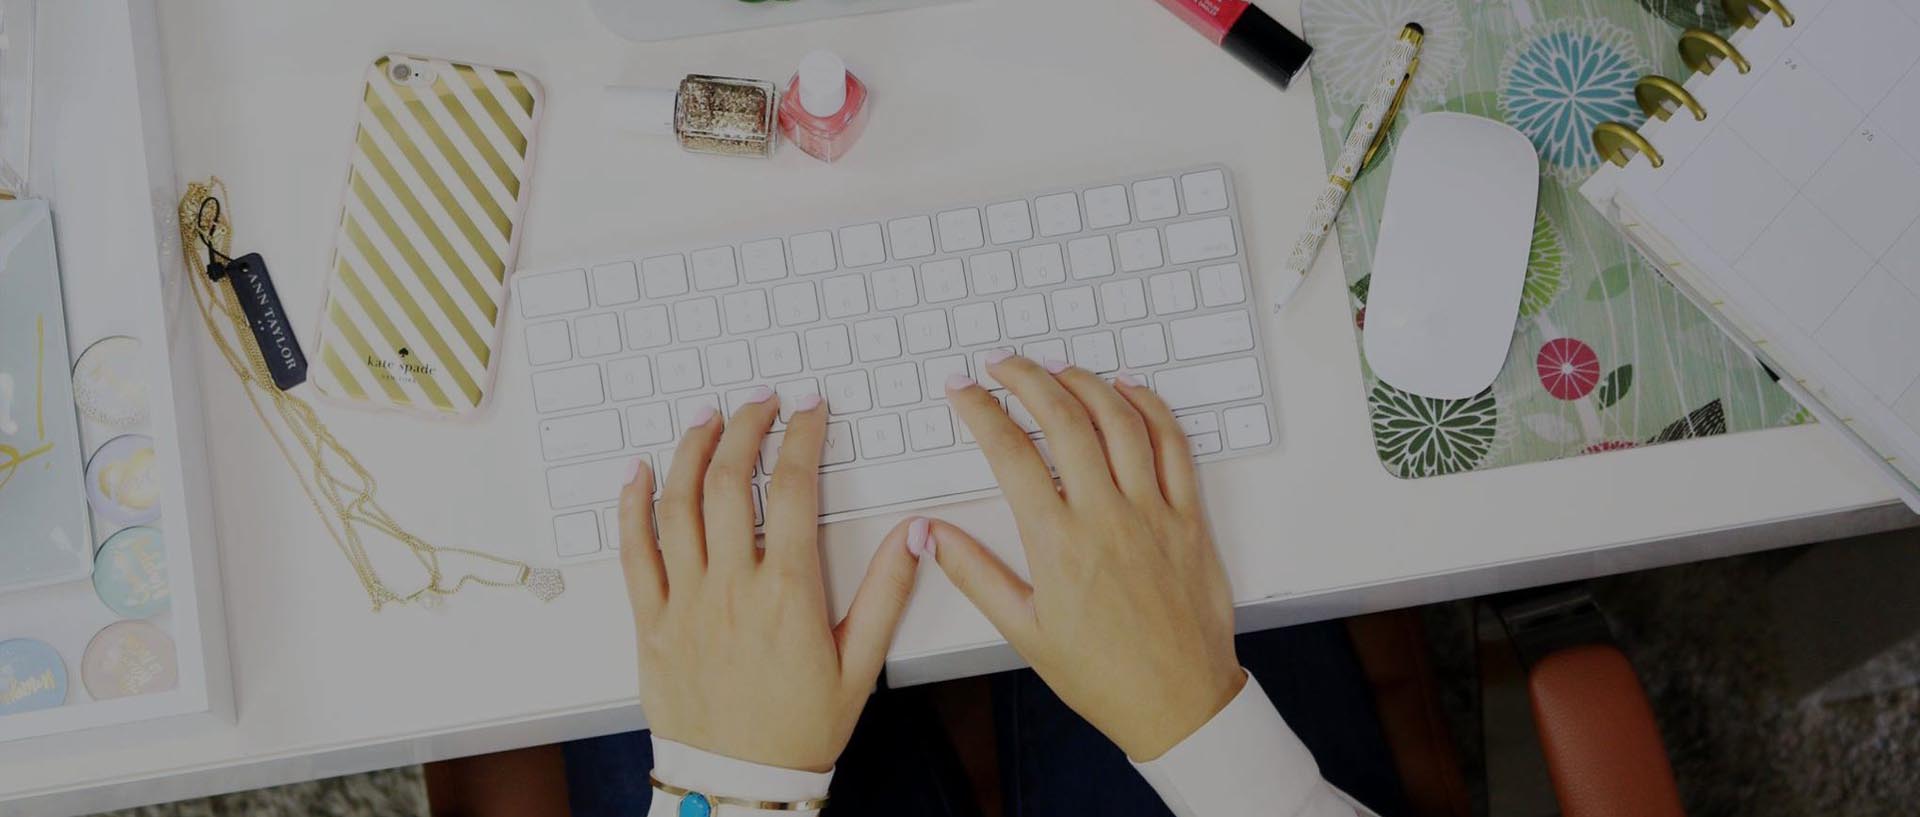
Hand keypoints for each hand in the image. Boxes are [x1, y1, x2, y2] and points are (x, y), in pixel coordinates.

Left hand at [618, 388, 923, 772]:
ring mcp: (685, 601)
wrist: (739, 783)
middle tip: (760, 402)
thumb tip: (917, 533)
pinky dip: (632, 505)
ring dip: (690, 450)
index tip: (810, 409)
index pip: (793, 489)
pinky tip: (639, 473)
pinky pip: (634, 551)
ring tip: (706, 418)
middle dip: (745, 428)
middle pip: (729, 481)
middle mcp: (731, 587)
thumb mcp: (861, 664)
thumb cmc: (799, 729)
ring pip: (678, 504)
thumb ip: (888, 591)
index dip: (802, 437)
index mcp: (787, 592)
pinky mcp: (651, 621)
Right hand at [928, 355, 1243, 760]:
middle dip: (1027, 378)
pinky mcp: (1188, 518)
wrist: (1177, 703)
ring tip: (1056, 367)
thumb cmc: (1102, 675)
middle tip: (1003, 363)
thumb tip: (931, 534)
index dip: (981, 410)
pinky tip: (1129, 390)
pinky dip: (1151, 408)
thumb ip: (975, 573)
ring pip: (1120, 421)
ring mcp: (1153, 513)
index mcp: (1058, 544)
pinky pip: (1174, 445)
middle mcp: (1106, 517)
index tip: (963, 389)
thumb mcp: (1024, 631)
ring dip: (1085, 382)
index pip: (1010, 454)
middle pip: (1064, 420)